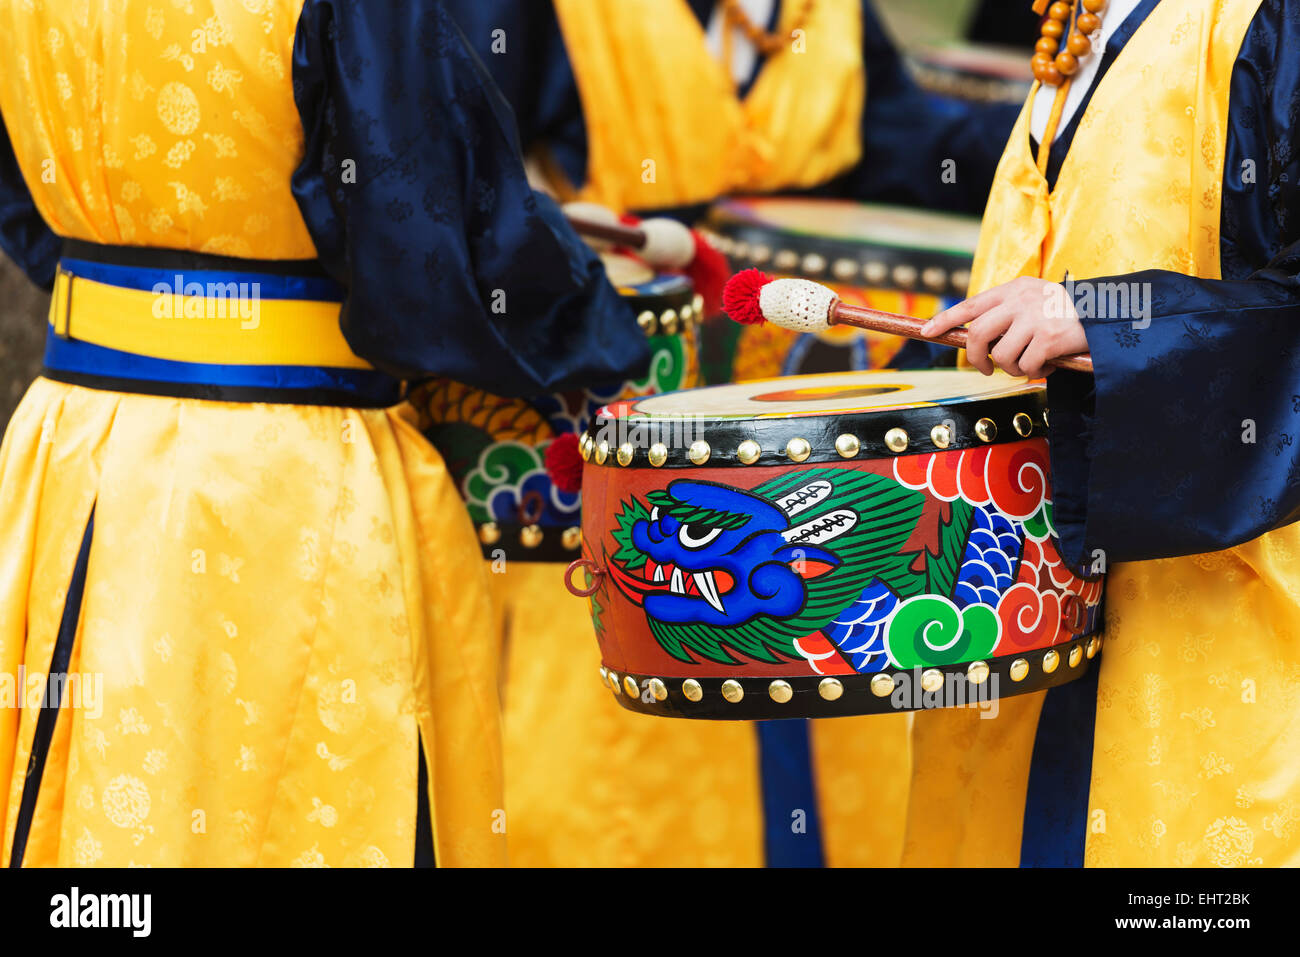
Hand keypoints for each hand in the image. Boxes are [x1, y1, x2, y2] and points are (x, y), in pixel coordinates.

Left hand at [920, 277, 1088, 376]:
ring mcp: (1035, 317)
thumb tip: (975, 340)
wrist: (1109, 314)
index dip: (946, 319)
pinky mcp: (1050, 337)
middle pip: (978, 334)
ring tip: (1030, 364)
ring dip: (1012, 368)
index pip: (971, 304)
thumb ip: (1007, 313)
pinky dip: (1035, 373)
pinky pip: (1026, 366)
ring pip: (1002, 355)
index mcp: (1014, 289)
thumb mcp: (1034, 301)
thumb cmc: (1067, 314)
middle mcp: (1021, 300)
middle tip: (986, 369)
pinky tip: (1048, 365)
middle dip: (976, 358)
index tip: (927, 331)